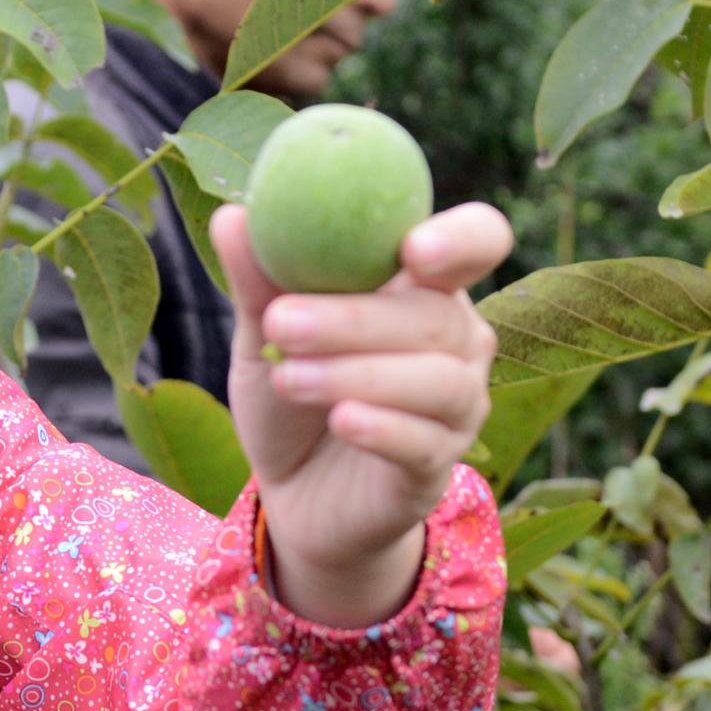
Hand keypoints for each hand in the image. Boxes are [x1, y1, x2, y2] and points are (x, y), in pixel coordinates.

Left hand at [215, 200, 511, 629]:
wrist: (292, 493)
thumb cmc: (292, 393)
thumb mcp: (264, 335)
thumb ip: (260, 280)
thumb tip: (233, 217)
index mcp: (426, 286)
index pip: (478, 242)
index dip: (460, 239)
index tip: (412, 248)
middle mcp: (458, 340)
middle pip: (436, 316)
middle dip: (356, 318)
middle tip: (282, 321)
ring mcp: (457, 406)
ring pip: (438, 381)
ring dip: (358, 375)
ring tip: (286, 378)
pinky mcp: (436, 468)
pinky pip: (425, 443)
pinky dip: (384, 428)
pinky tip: (342, 422)